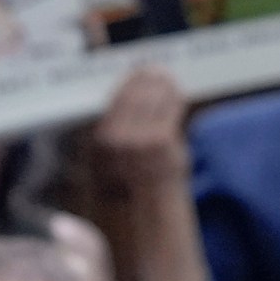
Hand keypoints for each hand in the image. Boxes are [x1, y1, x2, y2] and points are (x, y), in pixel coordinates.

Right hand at [95, 65, 189, 192]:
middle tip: (157, 69)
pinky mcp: (160, 141)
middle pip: (135, 94)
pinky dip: (175, 98)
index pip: (117, 97)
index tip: (140, 70)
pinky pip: (170, 109)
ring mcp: (138, 138)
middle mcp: (116, 136)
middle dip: (147, 79)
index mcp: (101, 138)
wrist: (147, 211)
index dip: (131, 81)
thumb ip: (117, 128)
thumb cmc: (130, 185)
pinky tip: (179, 92)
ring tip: (167, 77)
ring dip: (162, 84)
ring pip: (153, 98)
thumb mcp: (111, 156)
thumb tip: (130, 93)